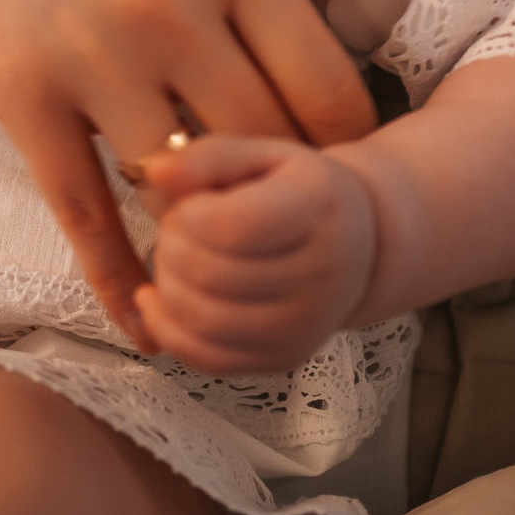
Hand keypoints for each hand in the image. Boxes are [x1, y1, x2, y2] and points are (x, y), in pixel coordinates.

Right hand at [0, 0, 429, 342]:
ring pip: (182, 188)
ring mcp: (90, 55)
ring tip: (228, 261)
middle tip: (293, 227)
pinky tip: (143, 316)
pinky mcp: (18, 92)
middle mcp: (170, 6)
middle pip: (266, 148)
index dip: (351, 147)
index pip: (328, 88)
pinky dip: (116, 276)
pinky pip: (81, 210)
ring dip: (208, 231)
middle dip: (287, 196)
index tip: (346, 169)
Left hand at [132, 136, 376, 373]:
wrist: (359, 243)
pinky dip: (167, 330)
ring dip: (167, 286)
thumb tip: (155, 172)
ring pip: (204, 321)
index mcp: (318, 208)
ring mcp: (304, 325)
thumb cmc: (301, 192)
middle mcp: (320, 275)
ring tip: (172, 258)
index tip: (190, 203)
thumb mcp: (264, 155)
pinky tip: (155, 299)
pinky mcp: (284, 357)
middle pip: (212, 275)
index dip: (190, 215)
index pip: (235, 227)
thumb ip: (209, 158)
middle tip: (175, 227)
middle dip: (172, 247)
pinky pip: (209, 359)